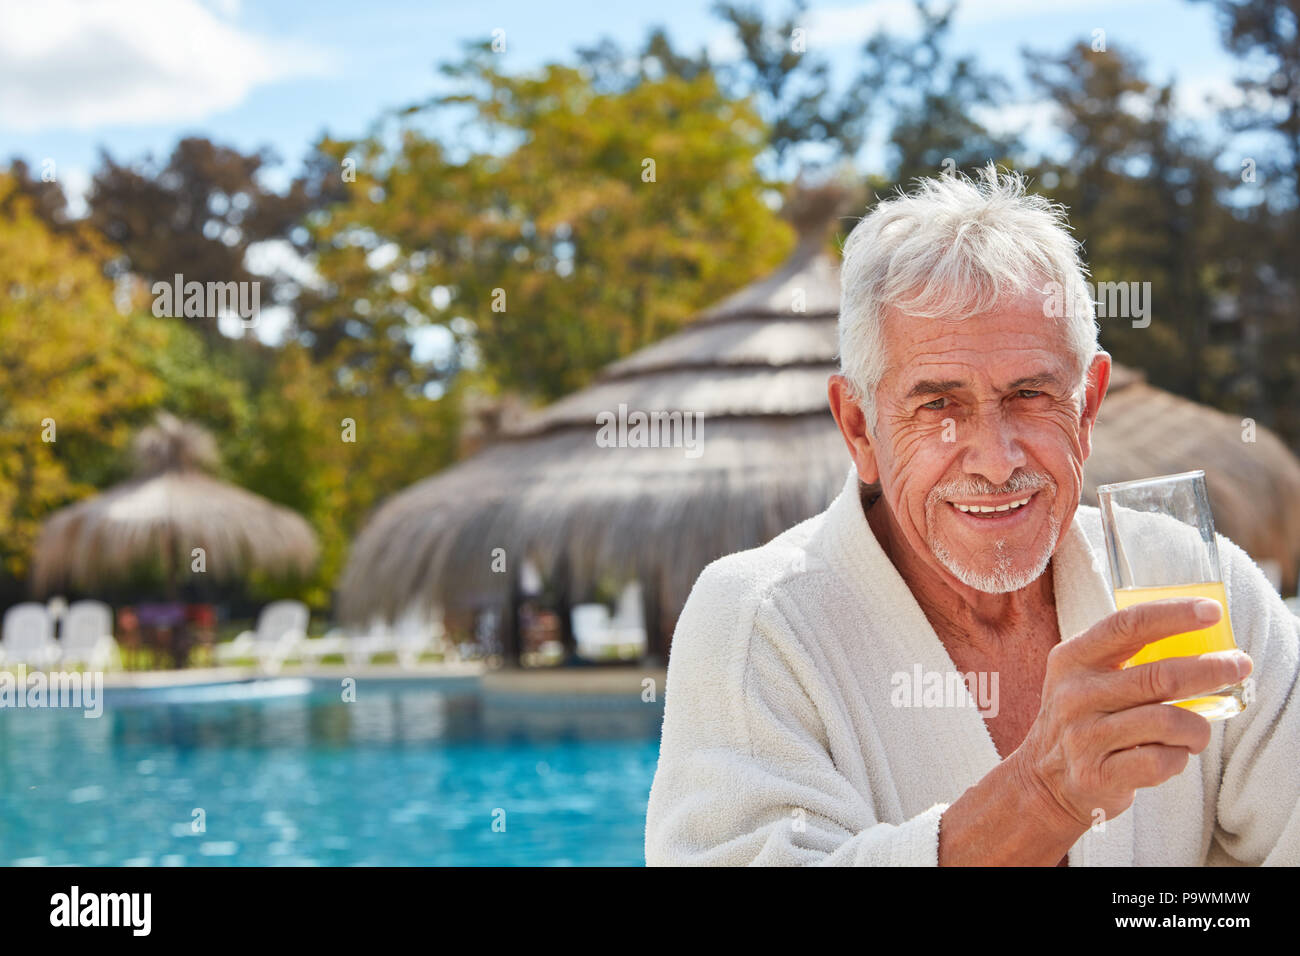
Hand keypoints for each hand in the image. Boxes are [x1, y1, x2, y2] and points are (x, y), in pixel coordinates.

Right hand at [1013, 597, 1252, 833]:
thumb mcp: (1086, 678)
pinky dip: (1178, 758)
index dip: (1173, 615)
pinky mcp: (1098, 774)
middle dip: (1211, 669)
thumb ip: (1126, 658)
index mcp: (1073, 659)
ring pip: (1168, 721)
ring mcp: (1084, 736)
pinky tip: (1171, 755)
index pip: (1127, 626)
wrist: (1045, 780)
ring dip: (1198, 727)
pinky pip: (1161, 761)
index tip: (1212, 612)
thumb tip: (1200, 641)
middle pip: (1159, 676)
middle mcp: (1075, 694)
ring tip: (1198, 732)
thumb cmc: (1085, 720)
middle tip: (1239, 665)